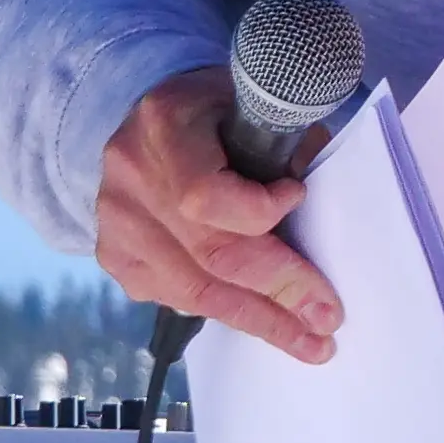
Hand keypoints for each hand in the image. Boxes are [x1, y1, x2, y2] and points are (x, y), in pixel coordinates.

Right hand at [94, 69, 338, 363]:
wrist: (142, 120)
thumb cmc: (214, 110)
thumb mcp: (251, 100)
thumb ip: (283, 142)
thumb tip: (319, 207)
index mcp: (164, 127)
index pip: (206, 198)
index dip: (260, 212)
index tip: (300, 196)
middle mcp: (130, 181)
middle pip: (210, 256)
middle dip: (279, 292)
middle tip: (328, 321)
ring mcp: (115, 225)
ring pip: (194, 292)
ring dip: (260, 320)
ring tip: (309, 342)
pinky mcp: (115, 258)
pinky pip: (177, 299)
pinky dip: (225, 310)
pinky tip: (262, 319)